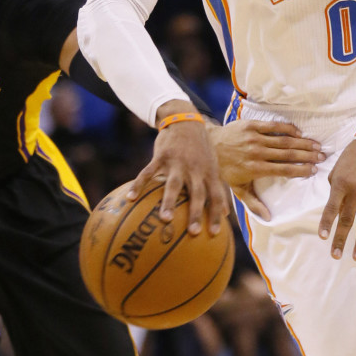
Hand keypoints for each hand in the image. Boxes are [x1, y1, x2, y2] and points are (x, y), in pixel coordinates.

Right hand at [128, 106, 228, 235]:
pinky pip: (148, 172)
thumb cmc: (200, 148)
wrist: (185, 120)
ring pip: (173, 185)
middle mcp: (195, 169)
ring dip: (169, 202)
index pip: (216, 196)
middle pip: (197, 193)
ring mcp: (178, 162)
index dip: (216, 214)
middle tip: (193, 232)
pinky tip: (130, 198)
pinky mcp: (161, 156)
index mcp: (209, 173)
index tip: (214, 234)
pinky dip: (139, 185)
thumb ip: (217, 188)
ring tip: (165, 219)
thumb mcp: (212, 165)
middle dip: (196, 213)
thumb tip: (225, 213)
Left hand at [209, 119, 324, 219]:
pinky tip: (300, 133)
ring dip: (302, 143)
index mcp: (255, 169)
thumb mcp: (237, 189)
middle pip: (288, 154)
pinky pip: (273, 126)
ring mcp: (254, 138)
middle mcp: (257, 153)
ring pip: (284, 140)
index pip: (283, 170)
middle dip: (307, 156)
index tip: (313, 171)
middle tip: (322, 157)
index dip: (300, 170)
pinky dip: (288, 129)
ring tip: (317, 145)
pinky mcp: (251, 125)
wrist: (209, 145)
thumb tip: (268, 218)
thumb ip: (253, 203)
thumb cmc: (225, 169)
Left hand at [318, 130, 355, 261]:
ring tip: (355, 258)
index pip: (332, 208)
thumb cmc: (352, 156)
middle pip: (347, 220)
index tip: (322, 237)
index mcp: (340, 184)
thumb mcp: (337, 169)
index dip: (327, 223)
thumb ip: (335, 189)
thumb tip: (335, 208)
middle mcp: (355, 192)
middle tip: (335, 255)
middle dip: (341, 239)